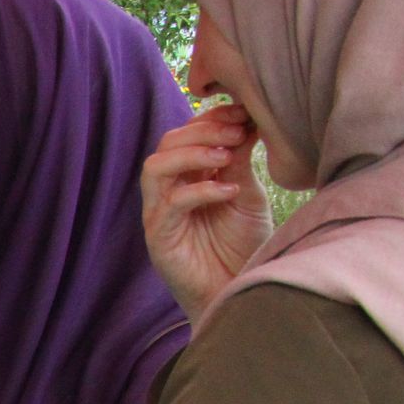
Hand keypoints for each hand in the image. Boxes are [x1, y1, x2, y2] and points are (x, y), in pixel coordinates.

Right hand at [141, 107, 274, 320]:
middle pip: (166, 143)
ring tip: (227, 156)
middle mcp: (168, 192)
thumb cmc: (242, 246)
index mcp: (188, 177)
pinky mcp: (159, 238)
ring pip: (155, 167)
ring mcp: (160, 215)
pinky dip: (202, 191)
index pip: (186, 134)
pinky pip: (171, 204)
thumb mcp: (246, 194)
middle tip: (237, 132)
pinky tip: (230, 192)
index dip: (211, 118)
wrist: (238, 291)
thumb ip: (239, 162)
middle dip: (203, 130)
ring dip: (192, 154)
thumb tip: (248, 120)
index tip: (244, 112)